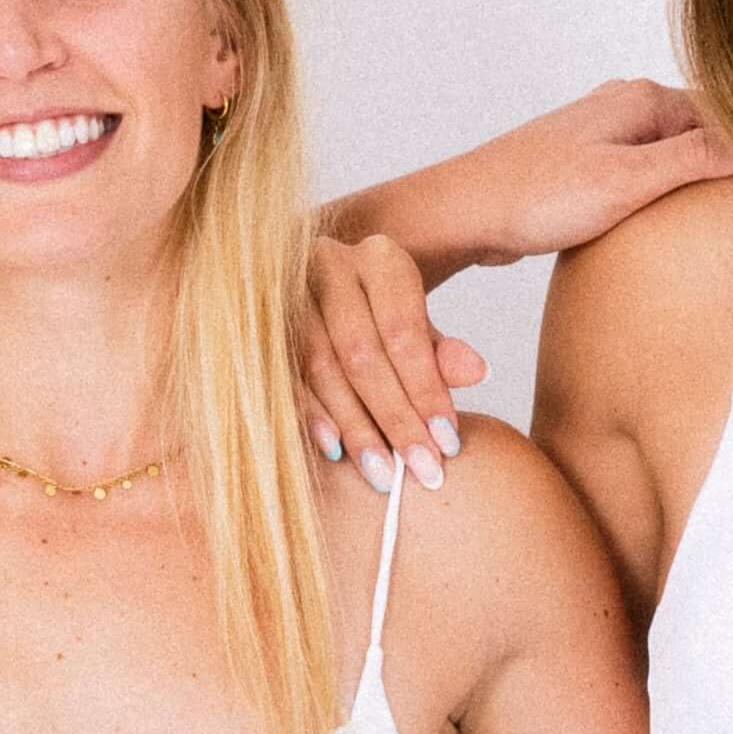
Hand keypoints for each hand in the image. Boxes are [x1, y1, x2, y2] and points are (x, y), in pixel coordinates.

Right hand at [302, 228, 484, 493]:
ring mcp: (285, 294)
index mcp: (379, 258)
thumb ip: (439, 352)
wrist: (314, 295)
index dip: (426, 389)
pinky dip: (310, 416)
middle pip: (362, 352)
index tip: (448, 443)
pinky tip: (334, 451)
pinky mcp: (256, 326)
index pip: (404, 331)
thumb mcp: (413, 328)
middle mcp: (328, 266)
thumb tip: (476, 372)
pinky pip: (284, 378)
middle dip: (394, 418)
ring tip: (382, 475)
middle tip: (421, 470)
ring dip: (354, 427)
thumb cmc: (376, 319)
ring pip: (320, 369)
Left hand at [453, 77, 732, 257]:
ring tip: (722, 217)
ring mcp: (603, 132)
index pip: (727, 115)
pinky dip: (660, 192)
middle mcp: (625, 105)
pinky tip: (667, 221)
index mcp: (643, 99)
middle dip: (728, 163)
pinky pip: (641, 171)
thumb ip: (692, 159)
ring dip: (692, 180)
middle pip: (702, 130)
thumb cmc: (536, 195)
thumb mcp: (626, 180)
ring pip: (670, 152)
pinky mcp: (586, 163)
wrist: (464, 212)